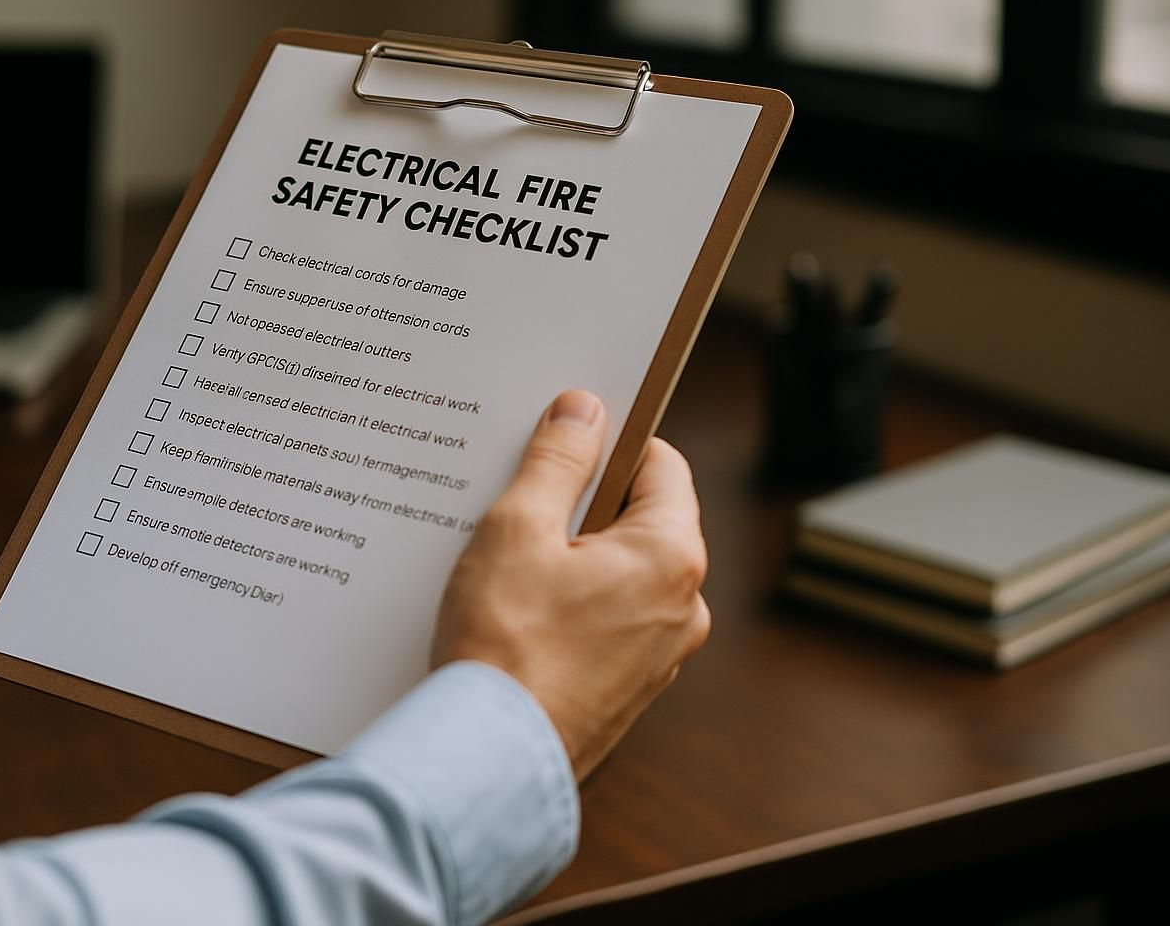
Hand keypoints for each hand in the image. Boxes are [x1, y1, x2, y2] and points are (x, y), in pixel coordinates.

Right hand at [431, 389, 709, 781]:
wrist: (486, 761)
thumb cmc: (503, 644)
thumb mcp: (517, 529)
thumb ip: (556, 460)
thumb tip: (584, 409)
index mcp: (671, 557)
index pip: (660, 464)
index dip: (610, 440)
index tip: (563, 434)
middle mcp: (683, 607)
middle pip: (638, 519)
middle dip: (581, 500)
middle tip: (519, 495)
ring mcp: (659, 656)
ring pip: (619, 574)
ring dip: (570, 555)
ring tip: (505, 556)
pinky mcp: (627, 692)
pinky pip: (606, 622)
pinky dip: (569, 604)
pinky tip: (514, 608)